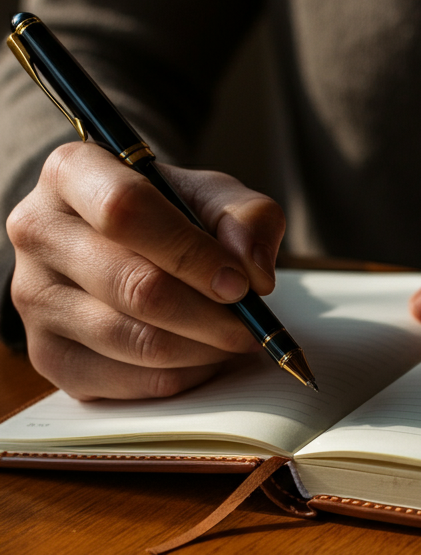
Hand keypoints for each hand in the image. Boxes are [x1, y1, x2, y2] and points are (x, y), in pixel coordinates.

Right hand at [6, 141, 285, 399]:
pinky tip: (203, 359)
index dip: (192, 253)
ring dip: (202, 350)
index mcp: (73, 172)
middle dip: (210, 315)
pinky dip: (182, 376)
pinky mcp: (48, 354)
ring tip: (234, 340)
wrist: (130, 249)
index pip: (125, 210)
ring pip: (134, 341)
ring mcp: (33, 298)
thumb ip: (246, 219)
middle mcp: (39, 232)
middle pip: (134, 286)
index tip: (239, 283)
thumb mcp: (216, 197)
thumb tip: (251, 271)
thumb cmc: (174, 216)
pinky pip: (128, 381)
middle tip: (250, 325)